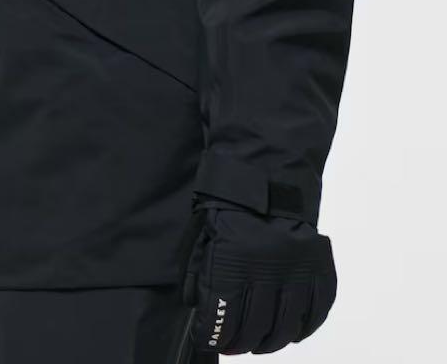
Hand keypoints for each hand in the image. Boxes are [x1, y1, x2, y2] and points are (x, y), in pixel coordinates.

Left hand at [182, 202, 335, 353]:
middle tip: (232, 345)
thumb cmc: (227, 203)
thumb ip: (201, 272)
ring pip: (286, 327)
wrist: (266, 172)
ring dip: (270, 342)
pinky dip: (303, 327)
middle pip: (255, 328)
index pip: (223, 315)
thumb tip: (199, 308)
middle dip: (239, 343)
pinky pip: (316, 310)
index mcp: (233, 261)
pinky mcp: (317, 267)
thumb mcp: (203, 233)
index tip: (208, 340)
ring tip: (258, 342)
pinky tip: (290, 331)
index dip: (213, 335)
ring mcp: (296, 271)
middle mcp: (267, 271)